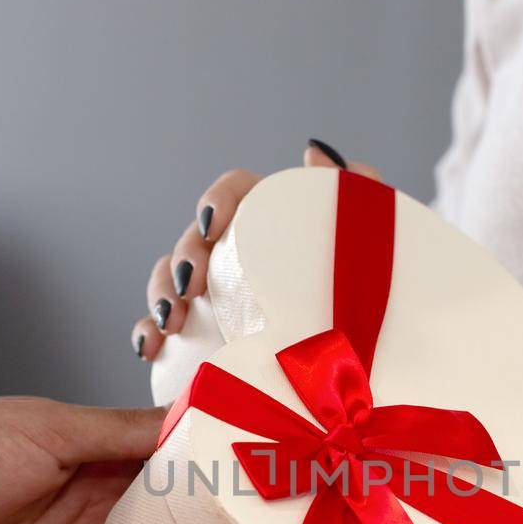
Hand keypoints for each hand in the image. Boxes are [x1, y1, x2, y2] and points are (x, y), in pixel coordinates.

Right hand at [130, 138, 380, 360]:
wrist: (368, 372)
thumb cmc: (373, 305)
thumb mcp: (376, 250)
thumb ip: (359, 194)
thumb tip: (314, 152)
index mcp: (274, 223)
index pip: (235, 191)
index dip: (217, 200)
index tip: (214, 224)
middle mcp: (237, 256)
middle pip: (194, 238)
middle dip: (183, 256)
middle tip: (193, 284)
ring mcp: (214, 300)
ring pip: (169, 280)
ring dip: (160, 292)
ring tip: (170, 321)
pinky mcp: (199, 342)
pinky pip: (158, 331)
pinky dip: (145, 334)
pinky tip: (149, 348)